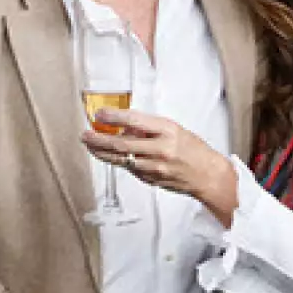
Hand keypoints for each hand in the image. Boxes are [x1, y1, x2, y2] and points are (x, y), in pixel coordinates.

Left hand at [80, 108, 236, 221]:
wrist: (207, 175)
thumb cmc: (192, 149)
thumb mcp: (173, 129)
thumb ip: (148, 127)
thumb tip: (123, 125)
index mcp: (167, 131)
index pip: (134, 121)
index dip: (113, 117)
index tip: (99, 114)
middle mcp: (160, 149)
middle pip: (122, 144)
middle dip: (99, 139)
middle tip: (86, 134)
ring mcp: (155, 167)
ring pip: (121, 159)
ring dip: (102, 152)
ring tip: (90, 145)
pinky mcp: (151, 179)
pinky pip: (130, 169)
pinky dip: (119, 161)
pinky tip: (111, 156)